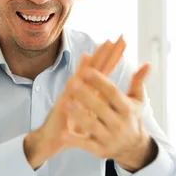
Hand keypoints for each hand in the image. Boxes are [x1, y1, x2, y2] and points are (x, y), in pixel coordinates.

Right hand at [23, 37, 125, 168]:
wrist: (52, 139)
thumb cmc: (71, 127)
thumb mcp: (90, 115)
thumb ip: (99, 103)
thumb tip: (108, 93)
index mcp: (90, 92)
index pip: (104, 71)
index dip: (114, 57)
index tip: (124, 43)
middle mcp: (81, 88)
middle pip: (98, 66)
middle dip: (109, 52)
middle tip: (120, 36)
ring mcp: (72, 93)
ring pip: (87, 71)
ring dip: (97, 57)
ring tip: (107, 43)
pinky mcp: (65, 100)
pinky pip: (75, 84)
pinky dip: (80, 73)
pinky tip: (85, 62)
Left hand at [67, 56, 155, 171]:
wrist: (134, 148)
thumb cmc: (132, 119)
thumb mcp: (138, 101)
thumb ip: (138, 82)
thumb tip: (147, 64)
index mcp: (127, 109)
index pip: (113, 93)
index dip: (100, 82)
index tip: (86, 71)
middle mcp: (119, 124)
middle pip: (100, 107)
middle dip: (86, 96)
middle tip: (72, 83)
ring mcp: (110, 138)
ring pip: (92, 125)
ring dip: (78, 115)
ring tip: (64, 104)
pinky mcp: (100, 150)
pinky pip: (86, 144)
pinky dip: (74, 139)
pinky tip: (62, 133)